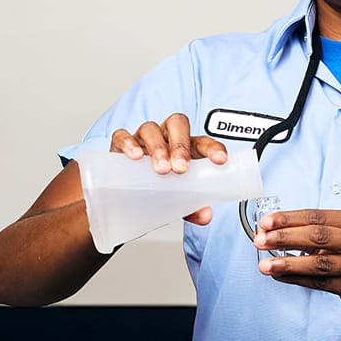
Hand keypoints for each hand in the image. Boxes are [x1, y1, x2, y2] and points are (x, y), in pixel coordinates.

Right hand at [110, 113, 227, 224]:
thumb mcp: (179, 201)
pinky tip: (134, 156)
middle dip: (181, 146)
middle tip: (181, 169)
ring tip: (161, 169)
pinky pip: (122, 136)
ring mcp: (143, 138)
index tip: (220, 160)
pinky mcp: (120, 144)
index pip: (203, 141)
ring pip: (151, 129)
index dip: (213, 147)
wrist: (129, 197)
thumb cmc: (160, 189)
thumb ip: (193, 207)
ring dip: (158, 148)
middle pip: (177, 125)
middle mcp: (166, 137)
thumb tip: (205, 215)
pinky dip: (128, 143)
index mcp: (187, 148)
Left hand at [254, 209, 340, 310]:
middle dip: (285, 238)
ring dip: (287, 264)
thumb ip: (315, 231)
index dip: (290, 219)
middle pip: (318, 237)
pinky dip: (296, 279)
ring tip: (266, 265)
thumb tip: (273, 231)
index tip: (267, 222)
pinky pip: (319, 283)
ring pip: (318, 264)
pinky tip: (280, 275)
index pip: (318, 216)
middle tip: (261, 240)